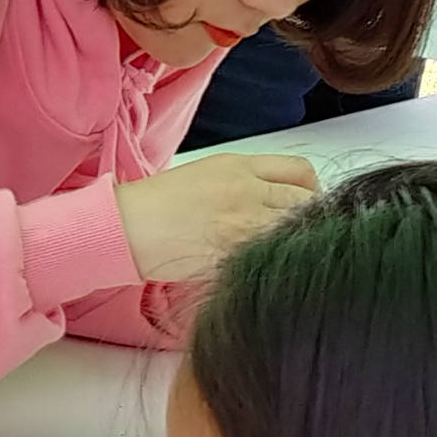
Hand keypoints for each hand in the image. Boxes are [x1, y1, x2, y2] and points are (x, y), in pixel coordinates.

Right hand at [112, 151, 315, 282]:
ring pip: (296, 231)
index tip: (308, 206)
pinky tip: (265, 270)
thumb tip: (276, 202)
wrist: (124, 226)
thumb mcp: (205, 175)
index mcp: (238, 166)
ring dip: (296, 244)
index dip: (312, 191)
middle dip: (310, 221)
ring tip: (282, 256)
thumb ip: (244, 184)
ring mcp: (242, 221)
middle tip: (301, 238)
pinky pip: (272, 256)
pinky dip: (275, 263)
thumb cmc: (154, 206)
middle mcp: (246, 189)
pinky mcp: (234, 251)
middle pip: (306, 202)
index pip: (299, 170)